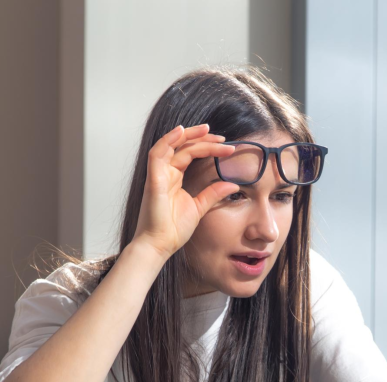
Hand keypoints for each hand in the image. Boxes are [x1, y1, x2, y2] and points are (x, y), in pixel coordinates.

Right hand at [132, 123, 240, 257]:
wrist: (159, 245)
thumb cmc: (173, 229)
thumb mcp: (199, 207)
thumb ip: (213, 194)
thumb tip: (233, 184)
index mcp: (174, 178)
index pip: (190, 154)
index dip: (207, 147)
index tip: (226, 146)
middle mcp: (165, 173)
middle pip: (182, 146)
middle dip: (201, 138)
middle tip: (222, 136)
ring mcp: (158, 175)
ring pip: (170, 145)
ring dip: (187, 135)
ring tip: (207, 130)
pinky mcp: (153, 180)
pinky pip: (157, 154)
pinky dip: (168, 140)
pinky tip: (181, 131)